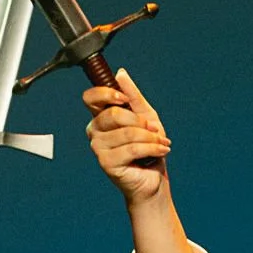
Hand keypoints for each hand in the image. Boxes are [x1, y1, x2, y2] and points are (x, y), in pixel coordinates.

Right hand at [83, 68, 171, 201]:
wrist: (153, 178)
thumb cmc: (148, 147)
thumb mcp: (146, 115)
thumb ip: (133, 95)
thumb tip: (120, 73)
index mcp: (101, 117)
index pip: (90, 98)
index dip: (106, 94)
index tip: (124, 99)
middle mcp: (95, 131)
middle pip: (113, 114)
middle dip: (141, 121)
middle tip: (154, 129)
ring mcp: (98, 148)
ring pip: (127, 132)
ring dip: (151, 137)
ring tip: (162, 143)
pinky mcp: (106, 163)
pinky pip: (132, 149)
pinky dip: (152, 148)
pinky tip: (161, 150)